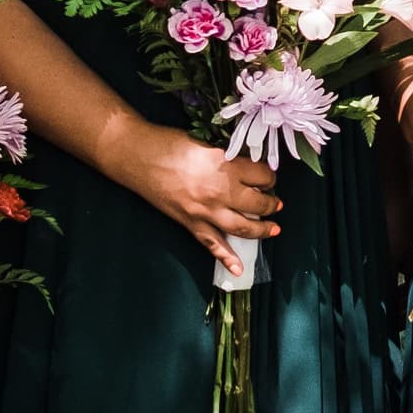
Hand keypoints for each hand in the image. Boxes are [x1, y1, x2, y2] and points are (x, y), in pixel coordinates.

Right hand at [110, 122, 281, 276]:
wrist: (136, 156)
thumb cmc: (169, 143)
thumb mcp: (207, 143)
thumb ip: (228, 157)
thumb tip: (247, 167)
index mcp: (225, 166)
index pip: (262, 175)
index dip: (269, 176)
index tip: (270, 176)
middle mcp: (219, 191)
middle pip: (257, 203)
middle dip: (271, 204)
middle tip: (277, 203)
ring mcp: (204, 210)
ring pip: (241, 227)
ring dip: (261, 230)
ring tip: (274, 229)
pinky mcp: (189, 222)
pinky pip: (211, 244)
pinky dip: (226, 258)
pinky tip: (239, 269)